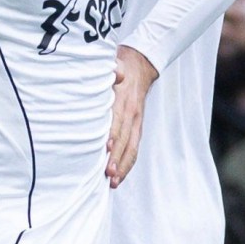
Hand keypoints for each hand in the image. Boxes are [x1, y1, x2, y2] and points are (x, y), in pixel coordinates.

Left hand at [106, 44, 157, 187]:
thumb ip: (114, 68)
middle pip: (125, 138)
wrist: (139, 65)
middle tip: (107, 173)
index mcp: (124, 99)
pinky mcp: (137, 126)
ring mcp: (136, 120)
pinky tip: (119, 176)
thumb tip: (116, 72)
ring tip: (113, 181)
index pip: (118, 119)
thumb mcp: (115, 62)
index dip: (112, 134)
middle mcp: (131, 112)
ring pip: (131, 146)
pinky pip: (134, 147)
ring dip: (122, 164)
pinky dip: (127, 162)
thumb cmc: (119, 65)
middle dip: (116, 157)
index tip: (105, 147)